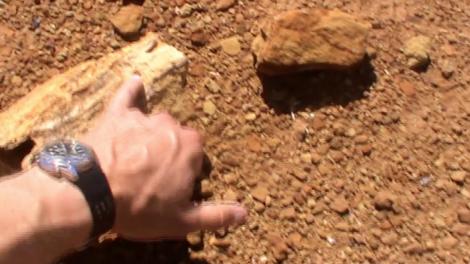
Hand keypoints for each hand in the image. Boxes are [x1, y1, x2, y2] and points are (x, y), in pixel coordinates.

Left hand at [82, 75, 246, 239]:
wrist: (92, 193)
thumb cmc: (140, 207)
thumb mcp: (182, 220)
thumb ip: (217, 215)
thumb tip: (246, 213)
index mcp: (191, 148)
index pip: (198, 156)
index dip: (187, 173)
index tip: (173, 188)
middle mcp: (171, 126)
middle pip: (177, 138)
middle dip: (170, 154)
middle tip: (153, 178)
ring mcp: (143, 118)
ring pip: (155, 123)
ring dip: (152, 136)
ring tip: (136, 159)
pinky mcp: (117, 115)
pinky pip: (126, 98)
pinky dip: (131, 91)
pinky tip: (135, 81)